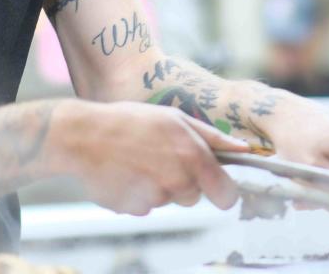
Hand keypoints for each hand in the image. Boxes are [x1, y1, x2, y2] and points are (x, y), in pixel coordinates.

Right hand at [52, 101, 249, 214]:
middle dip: (184, 181)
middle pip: (194, 196)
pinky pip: (146, 206)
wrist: (83, 136)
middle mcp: (177, 181)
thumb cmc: (131, 121)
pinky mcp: (134, 209)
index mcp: (193, 157)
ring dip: (160, 185)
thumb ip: (213, 137)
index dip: (223, 190)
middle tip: (162, 156)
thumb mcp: (175, 118)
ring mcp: (155, 198)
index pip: (226, 194)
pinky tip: (127, 172)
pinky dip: (140, 193)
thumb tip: (244, 149)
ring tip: (140, 160)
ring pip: (169, 199)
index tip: (216, 186)